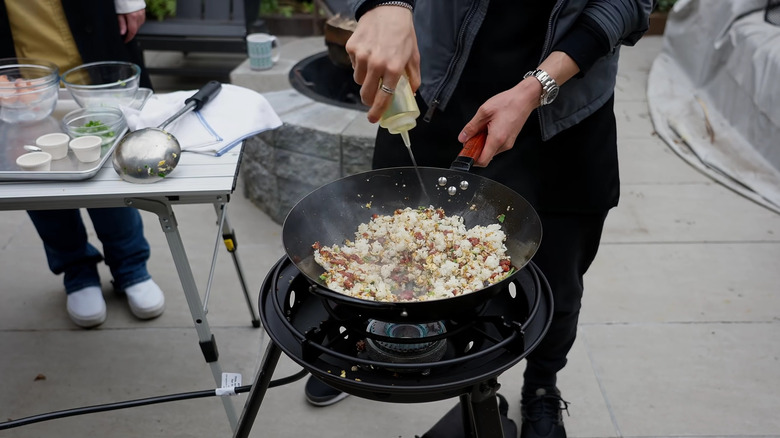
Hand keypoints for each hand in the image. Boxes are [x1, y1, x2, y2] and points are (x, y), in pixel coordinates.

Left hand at [118, 9, 146, 42]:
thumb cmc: (121, 0)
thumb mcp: (118, 12)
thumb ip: (121, 23)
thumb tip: (122, 33)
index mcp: (132, 16)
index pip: (132, 32)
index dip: (128, 38)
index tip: (125, 40)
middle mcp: (139, 15)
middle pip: (136, 28)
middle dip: (130, 32)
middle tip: (123, 33)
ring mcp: (142, 12)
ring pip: (139, 24)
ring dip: (133, 26)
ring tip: (127, 24)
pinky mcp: (143, 9)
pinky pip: (141, 19)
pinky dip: (136, 21)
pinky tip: (131, 18)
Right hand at [345, 5, 419, 122]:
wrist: (388, 9)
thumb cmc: (403, 33)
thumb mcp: (414, 56)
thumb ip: (413, 78)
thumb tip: (412, 94)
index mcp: (393, 68)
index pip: (383, 97)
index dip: (377, 111)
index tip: (373, 119)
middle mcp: (376, 64)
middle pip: (365, 93)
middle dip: (368, 99)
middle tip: (372, 97)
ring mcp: (361, 56)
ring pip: (358, 79)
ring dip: (365, 79)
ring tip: (373, 66)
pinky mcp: (352, 48)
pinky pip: (353, 64)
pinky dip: (359, 63)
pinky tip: (368, 52)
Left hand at [457, 78, 541, 166]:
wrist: (525, 98)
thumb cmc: (508, 102)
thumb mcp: (484, 112)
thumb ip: (471, 127)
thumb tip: (463, 137)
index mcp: (496, 139)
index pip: (482, 161)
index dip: (471, 159)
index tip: (465, 152)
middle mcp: (504, 144)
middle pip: (485, 156)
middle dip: (476, 149)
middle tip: (472, 136)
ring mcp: (508, 143)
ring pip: (490, 151)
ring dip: (483, 143)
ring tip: (483, 129)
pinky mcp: (510, 140)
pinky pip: (496, 145)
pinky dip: (489, 140)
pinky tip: (489, 128)